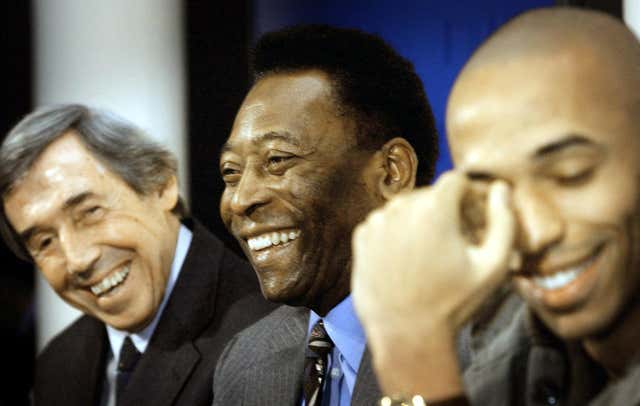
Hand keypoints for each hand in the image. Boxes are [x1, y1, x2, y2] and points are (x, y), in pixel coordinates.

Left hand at [351, 170, 515, 397]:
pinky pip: (384, 223)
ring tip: (429, 254)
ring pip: (405, 207)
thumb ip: (503, 221)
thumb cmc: (452, 302)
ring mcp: (377, 221)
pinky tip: (405, 260)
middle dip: (445, 210)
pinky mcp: (362, 237)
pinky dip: (396, 233)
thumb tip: (501, 188)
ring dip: (419, 221)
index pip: (455, 181)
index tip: (474, 217)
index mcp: (434, 208)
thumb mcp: (492, 265)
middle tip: (454, 242)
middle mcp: (401, 207)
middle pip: (430, 194)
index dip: (469, 196)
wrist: (406, 334)